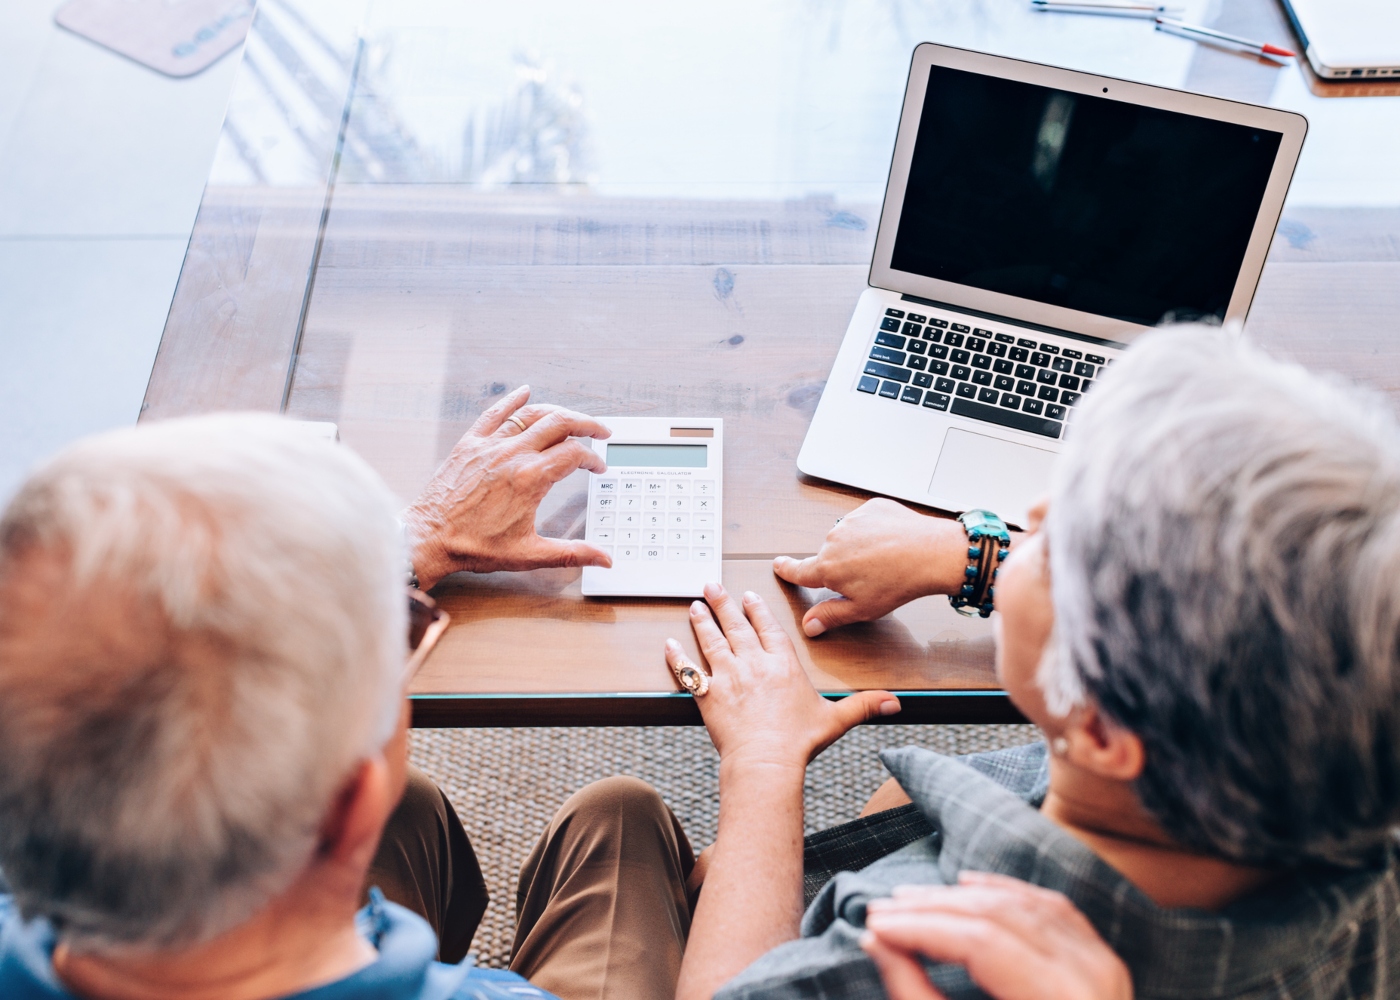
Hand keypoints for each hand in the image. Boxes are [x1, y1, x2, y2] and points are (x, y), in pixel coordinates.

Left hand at [402, 386, 611, 587]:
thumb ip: (571, 554)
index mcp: (530, 479)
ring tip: (572, 418)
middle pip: (560, 424)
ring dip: (557, 412)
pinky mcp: (470, 444)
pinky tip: (523, 392)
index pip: (575, 455)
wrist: (430, 538)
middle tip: (600, 430)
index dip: (593, 459)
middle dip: (587, 424)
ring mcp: (490, 446)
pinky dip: (511, 400)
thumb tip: (603, 560)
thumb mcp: (529, 554)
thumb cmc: (474, 546)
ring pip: (531, 414)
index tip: (597, 468)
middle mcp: (512, 455)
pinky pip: (494, 413)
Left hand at [665, 583, 900, 769]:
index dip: (757, 611)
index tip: (748, 597)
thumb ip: (863, 706)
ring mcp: (728, 676)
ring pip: (711, 640)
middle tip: (713, 586)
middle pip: (736, 626)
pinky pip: (688, 670)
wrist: (766, 761)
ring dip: (701, 621)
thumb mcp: (835, 720)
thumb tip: (896, 703)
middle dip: (724, 604)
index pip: (768, 629)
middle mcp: (754, 664)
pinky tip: (670, 644)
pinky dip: (677, 656)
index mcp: (783, 665)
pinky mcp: (708, 694)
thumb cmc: (798, 743)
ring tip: (694, 605)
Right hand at [772, 499, 968, 636]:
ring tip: (884, 560)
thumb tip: (809, 626)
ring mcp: (851, 520)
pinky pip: (866, 521)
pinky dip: (874, 530)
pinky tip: (890, 542)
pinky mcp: (870, 508)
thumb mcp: (862, 609)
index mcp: (828, 567)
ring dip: (860, 547)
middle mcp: (834, 540)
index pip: (798, 570)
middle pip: (830, 556)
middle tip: (868, 577)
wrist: (931, 553)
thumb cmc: (899, 582)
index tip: (779, 565)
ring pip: (848, 537)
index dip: (787, 569)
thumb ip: (830, 615)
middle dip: (843, 565)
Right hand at [860, 872, 1132, 999]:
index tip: (876, 925)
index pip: (979, 942)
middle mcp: (1090, 977)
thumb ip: (917, 995)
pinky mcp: (1101, 961)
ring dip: (960, 896)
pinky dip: (1005, 891)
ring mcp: (1102, 965)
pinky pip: (1049, 907)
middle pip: (998, 915)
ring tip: (913, 900)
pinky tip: (969, 884)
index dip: (921, 927)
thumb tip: (876, 944)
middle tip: (883, 909)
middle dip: (932, 908)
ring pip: (1020, 904)